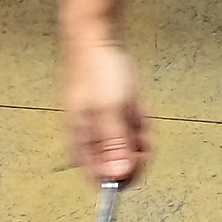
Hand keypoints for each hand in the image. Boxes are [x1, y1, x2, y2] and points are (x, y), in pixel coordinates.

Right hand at [63, 36, 148, 182]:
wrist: (97, 39)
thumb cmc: (97, 70)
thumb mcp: (111, 109)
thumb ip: (115, 144)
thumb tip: (117, 177)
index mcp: (82, 145)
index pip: (103, 182)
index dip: (124, 175)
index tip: (135, 156)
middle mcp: (91, 143)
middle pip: (122, 168)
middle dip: (136, 149)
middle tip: (134, 125)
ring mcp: (104, 132)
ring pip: (132, 150)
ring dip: (139, 133)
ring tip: (131, 109)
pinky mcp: (114, 121)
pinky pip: (135, 133)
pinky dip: (139, 121)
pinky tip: (134, 105)